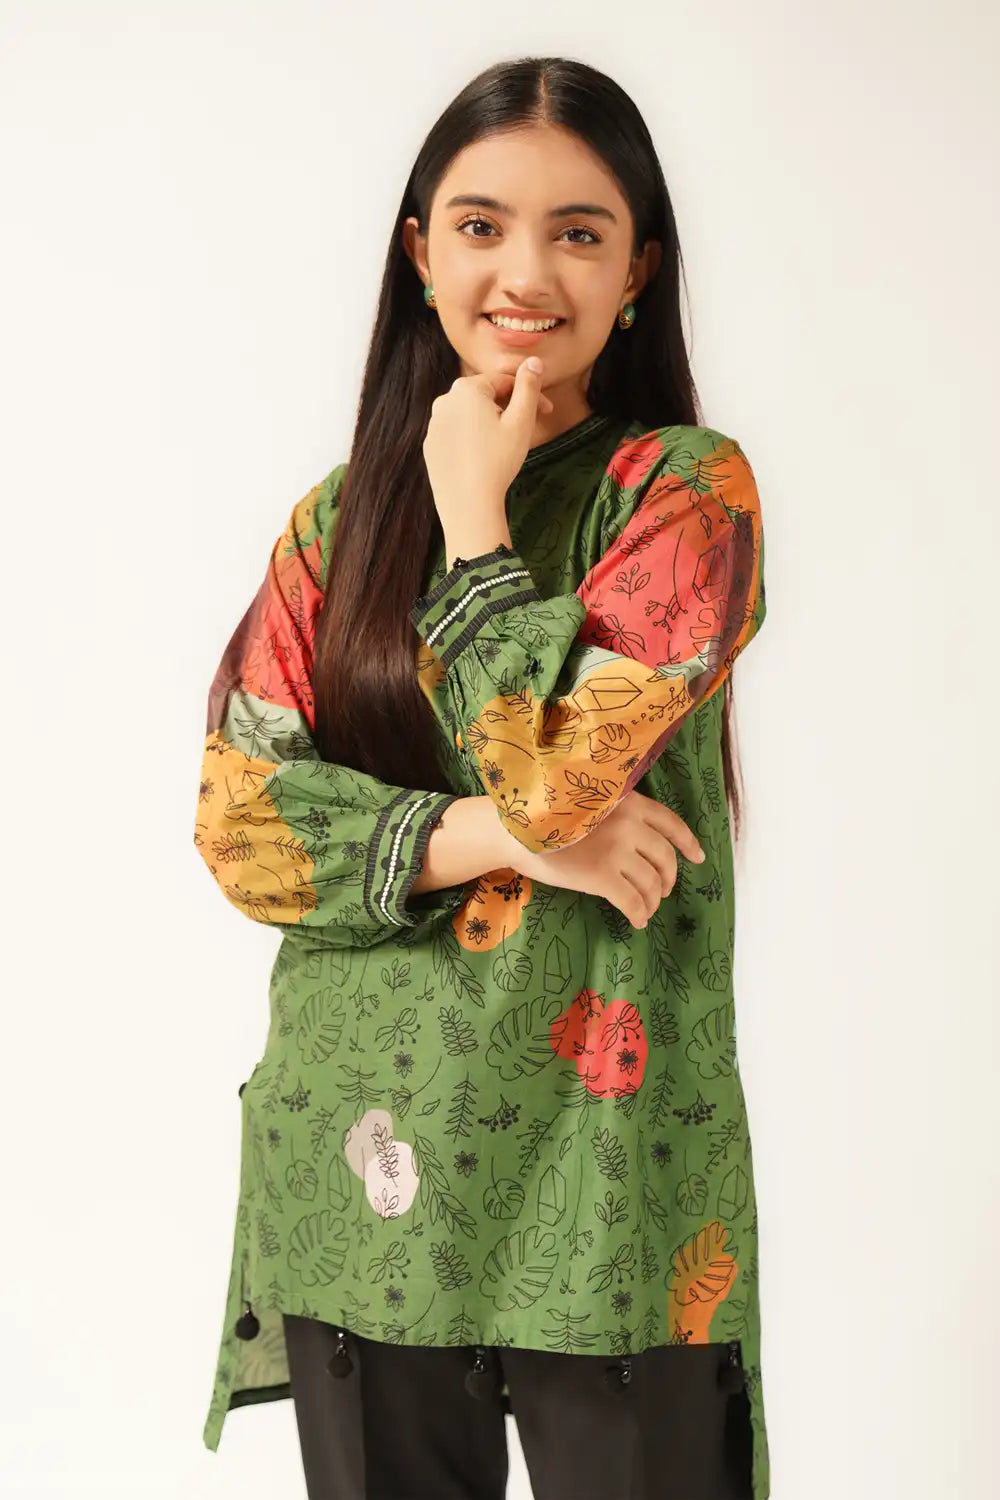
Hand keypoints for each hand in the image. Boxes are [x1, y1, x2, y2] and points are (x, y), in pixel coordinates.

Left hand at [422, 357, 553, 541]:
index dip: (530, 394)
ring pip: (470, 416)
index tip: (547, 411)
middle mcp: (444, 401)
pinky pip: (456, 435)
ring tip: (506, 446)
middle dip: (509, 408)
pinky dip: (472, 440)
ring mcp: (434, 425)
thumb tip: (534, 362)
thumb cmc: (498, 461)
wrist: (468, 505)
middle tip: (528, 429)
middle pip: (485, 397)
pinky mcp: (431, 447)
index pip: (504, 382)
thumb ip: (528, 387)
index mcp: (467, 389)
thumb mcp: (521, 421)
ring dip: (490, 423)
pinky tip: (484, 458)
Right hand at [495, 790, 705, 928]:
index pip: (671, 823)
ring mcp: (617, 851)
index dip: (688, 843)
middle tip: (661, 891)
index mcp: (628, 802)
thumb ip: (618, 815)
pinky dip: (639, 914)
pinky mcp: (602, 877)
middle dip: (668, 879)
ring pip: (651, 883)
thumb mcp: (590, 803)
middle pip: (664, 858)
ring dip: (652, 901)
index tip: (698, 858)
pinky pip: (632, 902)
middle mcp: (629, 824)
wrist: (514, 830)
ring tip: (646, 909)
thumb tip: (641, 845)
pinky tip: (636, 921)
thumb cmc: (547, 818)